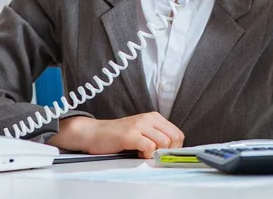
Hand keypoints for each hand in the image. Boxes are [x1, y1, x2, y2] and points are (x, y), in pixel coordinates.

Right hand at [47, 112, 183, 157]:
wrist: (95, 133)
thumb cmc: (118, 135)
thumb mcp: (142, 131)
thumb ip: (157, 136)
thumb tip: (173, 151)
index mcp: (154, 117)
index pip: (178, 134)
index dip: (175, 148)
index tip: (165, 154)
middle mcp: (149, 118)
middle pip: (174, 138)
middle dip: (167, 151)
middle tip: (154, 155)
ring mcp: (139, 125)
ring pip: (164, 142)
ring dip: (155, 152)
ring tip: (143, 152)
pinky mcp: (130, 134)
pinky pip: (150, 147)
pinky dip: (146, 154)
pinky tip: (136, 152)